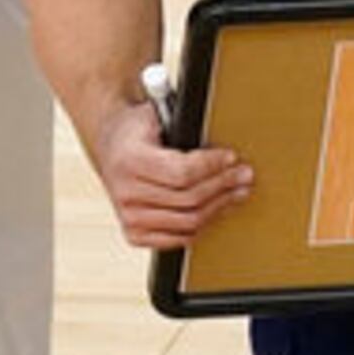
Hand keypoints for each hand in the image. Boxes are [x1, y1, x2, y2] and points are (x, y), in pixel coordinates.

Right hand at [94, 104, 251, 249]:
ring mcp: (128, 216)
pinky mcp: (133, 233)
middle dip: (223, 186)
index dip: (212, 167)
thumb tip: (223, 150)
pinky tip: (214, 211)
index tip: (231, 158)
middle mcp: (125, 191)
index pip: (182, 172)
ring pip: (188, 222)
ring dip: (219, 208)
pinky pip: (177, 239)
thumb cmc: (137, 129)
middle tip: (244, 175)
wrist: (110, 145)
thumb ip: (184, 128)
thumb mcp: (155, 115)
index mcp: (129, 159)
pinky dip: (200, 227)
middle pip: (189, 199)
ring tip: (236, 193)